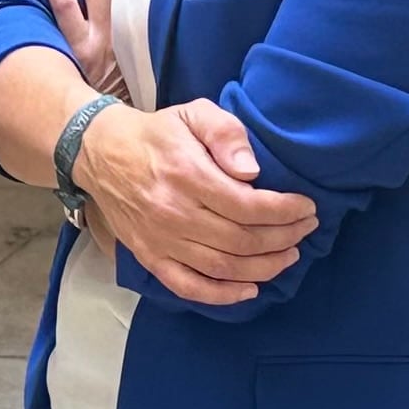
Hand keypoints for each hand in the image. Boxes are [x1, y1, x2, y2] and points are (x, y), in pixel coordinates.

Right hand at [75, 95, 315, 305]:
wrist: (101, 152)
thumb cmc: (157, 133)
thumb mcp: (194, 113)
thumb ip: (226, 133)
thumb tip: (251, 171)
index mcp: (187, 175)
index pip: (247, 205)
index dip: (285, 211)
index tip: (307, 208)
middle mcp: (173, 213)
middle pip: (241, 240)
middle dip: (283, 238)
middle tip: (305, 230)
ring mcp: (160, 241)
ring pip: (222, 267)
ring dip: (264, 267)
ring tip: (289, 256)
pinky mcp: (150, 258)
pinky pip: (189, 287)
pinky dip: (223, 295)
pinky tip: (251, 289)